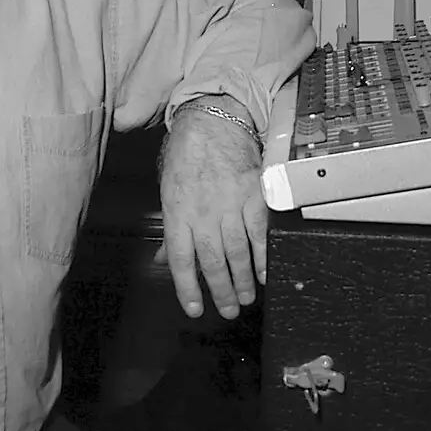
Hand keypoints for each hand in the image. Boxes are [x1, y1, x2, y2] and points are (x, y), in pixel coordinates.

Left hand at [159, 98, 266, 319]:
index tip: (195, 309)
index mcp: (177, 212)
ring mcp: (229, 204)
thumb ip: (172, 230)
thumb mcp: (168, 191)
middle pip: (212, 261)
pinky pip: (260, 233)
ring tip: (247, 298)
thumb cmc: (187, 155)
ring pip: (237, 252)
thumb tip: (164, 261)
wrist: (213, 120)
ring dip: (243, 280)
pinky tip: (266, 273)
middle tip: (229, 310)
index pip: (181, 260)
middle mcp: (202, 212)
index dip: (187, 288)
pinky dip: (264, 256)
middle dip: (221, 291)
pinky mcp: (253, 195)